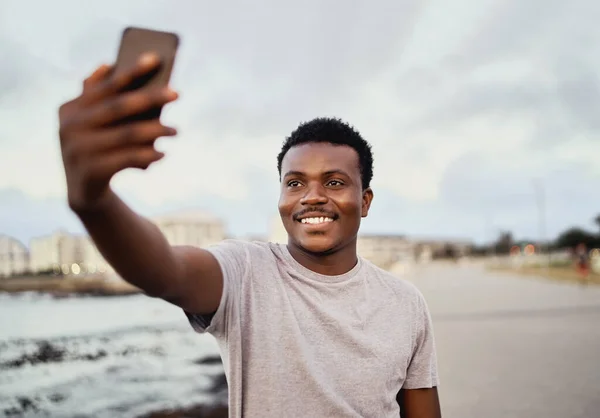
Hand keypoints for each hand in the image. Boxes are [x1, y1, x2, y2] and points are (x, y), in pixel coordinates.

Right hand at [58, 53, 178, 212]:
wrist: (84, 193)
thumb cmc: (96, 149)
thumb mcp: (92, 124)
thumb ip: (100, 99)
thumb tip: (109, 66)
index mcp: (69, 109)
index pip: (105, 85)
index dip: (130, 71)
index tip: (156, 58)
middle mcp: (70, 127)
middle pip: (119, 107)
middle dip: (150, 98)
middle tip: (177, 93)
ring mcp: (79, 150)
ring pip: (128, 134)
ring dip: (157, 130)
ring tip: (175, 130)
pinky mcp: (92, 171)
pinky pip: (129, 158)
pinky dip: (149, 154)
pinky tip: (162, 153)